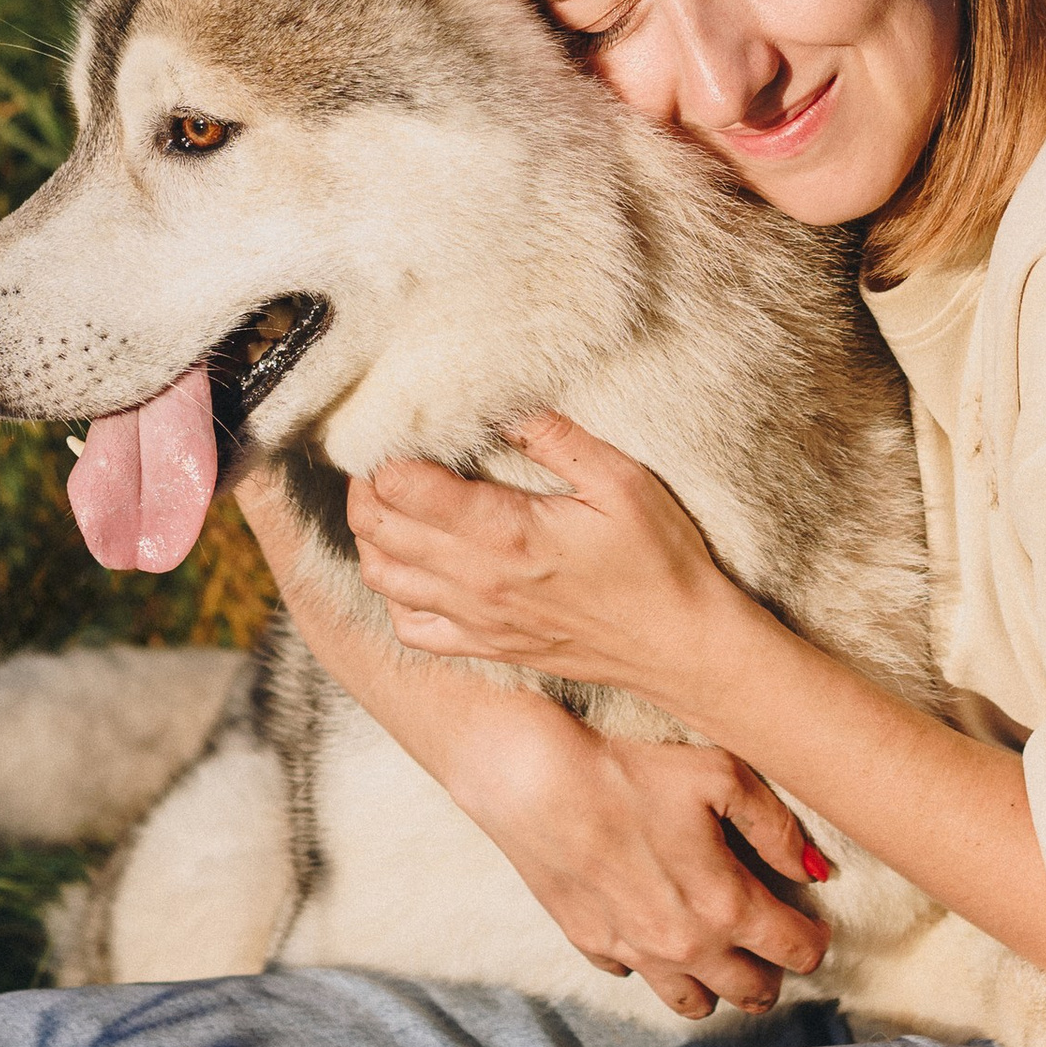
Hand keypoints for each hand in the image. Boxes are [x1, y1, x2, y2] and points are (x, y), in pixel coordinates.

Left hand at [344, 412, 726, 705]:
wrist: (679, 645)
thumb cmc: (659, 559)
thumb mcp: (619, 481)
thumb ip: (554, 437)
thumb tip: (500, 400)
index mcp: (507, 532)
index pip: (404, 488)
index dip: (387, 452)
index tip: (400, 428)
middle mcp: (478, 580)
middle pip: (379, 529)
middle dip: (367, 485)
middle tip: (385, 456)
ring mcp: (477, 619)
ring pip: (383, 577)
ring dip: (372, 535)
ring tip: (392, 503)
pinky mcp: (485, 646)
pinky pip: (410, 628)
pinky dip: (395, 595)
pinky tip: (415, 566)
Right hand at [453, 697, 832, 1021]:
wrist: (538, 783)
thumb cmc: (632, 772)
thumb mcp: (721, 777)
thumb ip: (777, 828)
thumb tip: (814, 870)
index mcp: (727, 905)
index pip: (796, 951)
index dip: (815, 941)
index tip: (813, 925)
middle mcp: (686, 945)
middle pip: (752, 993)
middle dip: (773, 975)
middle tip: (772, 946)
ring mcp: (637, 954)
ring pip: (694, 1004)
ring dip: (717, 986)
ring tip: (720, 955)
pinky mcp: (593, 946)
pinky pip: (634, 976)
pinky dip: (652, 963)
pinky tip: (653, 928)